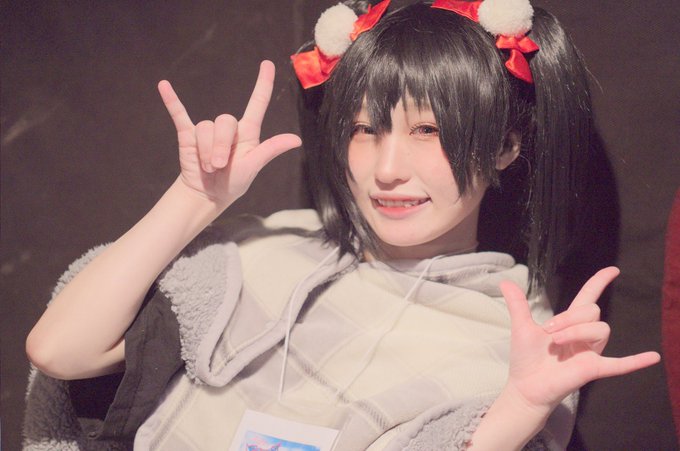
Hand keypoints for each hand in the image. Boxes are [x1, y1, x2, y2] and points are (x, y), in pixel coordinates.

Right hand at [157, 60, 301, 206]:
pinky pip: (179, 114)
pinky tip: (163, 86)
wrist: (208, 194)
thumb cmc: (234, 182)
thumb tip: (296, 140)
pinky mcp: (189, 135)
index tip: (268, 64)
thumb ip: (271, 149)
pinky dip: (172, 101)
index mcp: (248, 133)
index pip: (257, 103)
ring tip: (208, 167)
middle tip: (219, 167)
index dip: (263, 83)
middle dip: (220, 146)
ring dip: (205, 151)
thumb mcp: (254, 166)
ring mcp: (208, 131)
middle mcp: (229, 128)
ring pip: (205, 127)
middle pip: (224, 121)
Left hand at [501, 267, 659, 411]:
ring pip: (599, 328)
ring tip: (556, 344)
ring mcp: (591, 352)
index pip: (589, 297)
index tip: (612, 270)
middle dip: (569, 318)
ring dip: (576, 332)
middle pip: (592, 312)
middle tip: (549, 333)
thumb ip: (518, 304)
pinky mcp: (593, 368)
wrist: (525, 385)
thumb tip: (504, 281)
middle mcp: (584, 335)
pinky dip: (636, 361)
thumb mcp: (521, 326)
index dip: (599, 282)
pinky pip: (620, 364)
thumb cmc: (526, 358)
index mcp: (569, 322)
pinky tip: (653, 357)